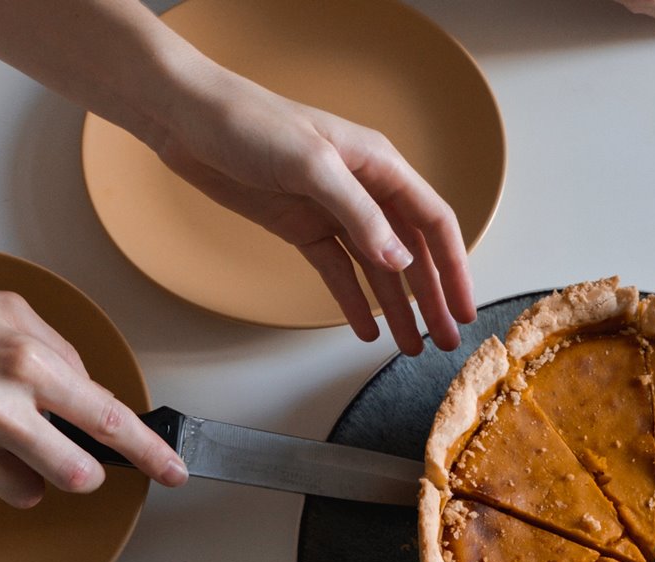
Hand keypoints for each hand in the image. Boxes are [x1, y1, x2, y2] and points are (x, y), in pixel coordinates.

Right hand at [0, 278, 186, 506]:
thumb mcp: (1, 307)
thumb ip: (56, 348)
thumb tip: (87, 388)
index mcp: (26, 362)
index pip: (108, 419)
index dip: (149, 453)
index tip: (173, 471)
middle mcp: (0, 408)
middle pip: (75, 474)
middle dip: (81, 471)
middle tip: (70, 457)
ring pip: (27, 489)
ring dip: (24, 468)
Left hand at [153, 67, 476, 355]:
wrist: (190, 121)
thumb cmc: (250, 123)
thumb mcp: (311, 165)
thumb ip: (359, 214)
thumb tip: (400, 261)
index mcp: (379, 165)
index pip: (433, 223)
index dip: (454, 268)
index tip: (465, 309)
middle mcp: (364, 190)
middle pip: (411, 252)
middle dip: (432, 298)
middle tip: (446, 341)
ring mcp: (333, 212)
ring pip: (377, 269)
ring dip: (397, 308)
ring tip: (412, 348)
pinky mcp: (302, 228)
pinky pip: (337, 271)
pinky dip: (352, 302)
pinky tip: (365, 330)